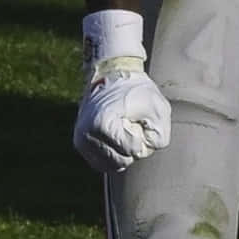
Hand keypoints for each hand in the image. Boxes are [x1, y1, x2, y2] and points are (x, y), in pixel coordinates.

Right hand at [73, 55, 172, 172]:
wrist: (110, 74)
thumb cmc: (136, 90)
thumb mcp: (157, 106)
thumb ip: (159, 135)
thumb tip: (144, 152)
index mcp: (102, 124)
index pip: (133, 150)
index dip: (142, 135)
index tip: (136, 117)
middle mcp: (86, 135)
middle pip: (122, 160)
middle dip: (132, 145)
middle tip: (130, 123)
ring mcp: (81, 141)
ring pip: (111, 165)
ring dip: (123, 151)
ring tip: (122, 128)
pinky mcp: (79, 145)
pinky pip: (102, 163)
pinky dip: (113, 153)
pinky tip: (115, 136)